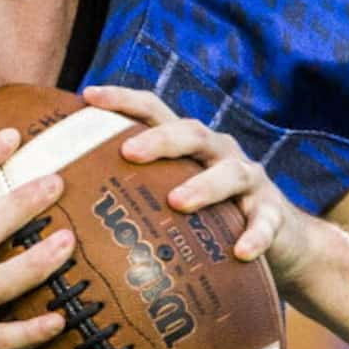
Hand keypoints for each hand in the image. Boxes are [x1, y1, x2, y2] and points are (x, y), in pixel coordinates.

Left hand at [81, 83, 317, 294]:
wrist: (282, 243)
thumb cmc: (210, 221)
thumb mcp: (174, 198)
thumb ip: (137, 193)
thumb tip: (66, 209)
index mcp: (189, 147)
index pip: (155, 112)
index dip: (124, 100)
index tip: (88, 96)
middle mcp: (219, 154)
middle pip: (191, 134)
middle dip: (159, 140)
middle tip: (127, 152)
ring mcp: (250, 182)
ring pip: (230, 174)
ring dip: (203, 186)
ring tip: (177, 202)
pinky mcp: (274, 215)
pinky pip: (267, 223)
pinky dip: (255, 235)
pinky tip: (241, 252)